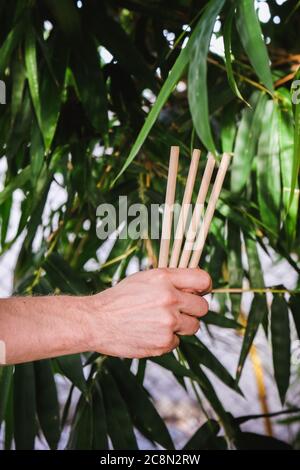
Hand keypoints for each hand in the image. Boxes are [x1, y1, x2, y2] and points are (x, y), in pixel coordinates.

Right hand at [87, 268, 210, 357]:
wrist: (96, 321)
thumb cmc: (120, 298)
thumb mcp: (144, 278)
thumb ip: (170, 280)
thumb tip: (195, 286)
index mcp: (164, 278)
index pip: (203, 280)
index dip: (205, 287)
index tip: (201, 291)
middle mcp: (169, 299)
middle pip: (203, 307)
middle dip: (194, 309)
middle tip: (180, 310)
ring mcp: (167, 323)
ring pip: (193, 326)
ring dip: (182, 326)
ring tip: (160, 322)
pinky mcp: (163, 343)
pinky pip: (176, 341)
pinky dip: (166, 339)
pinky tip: (148, 333)